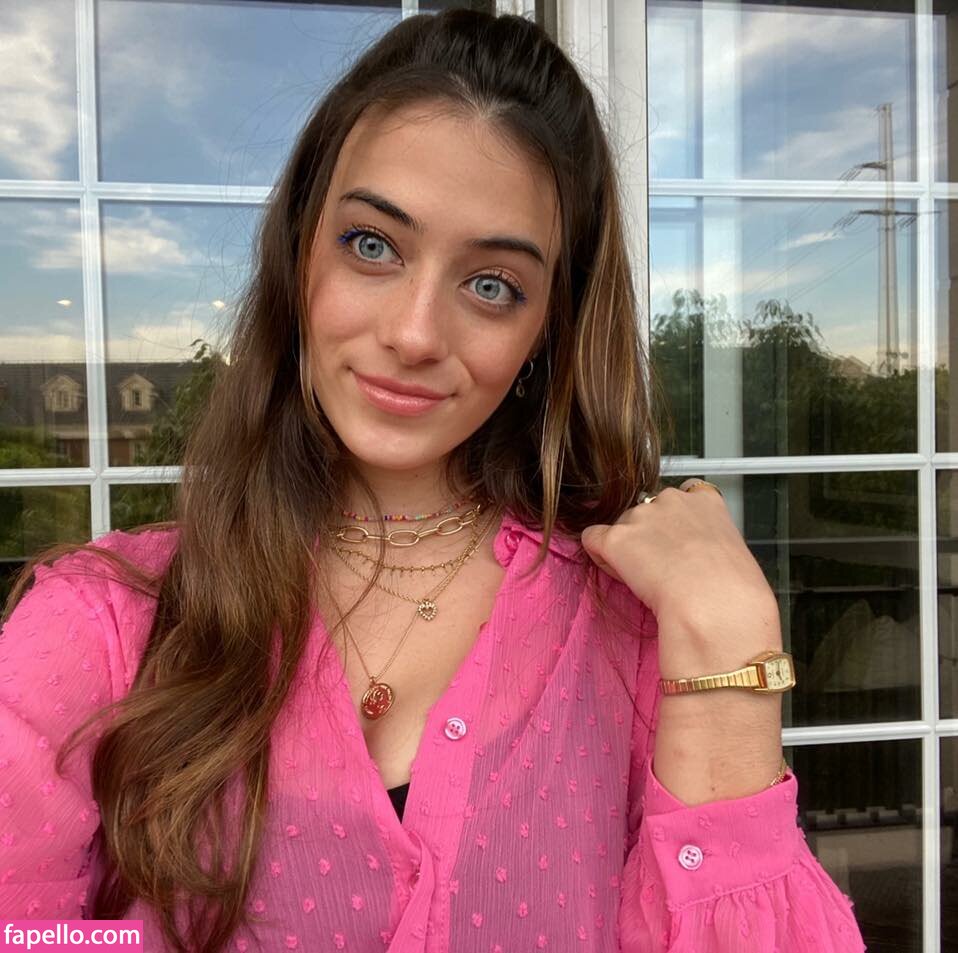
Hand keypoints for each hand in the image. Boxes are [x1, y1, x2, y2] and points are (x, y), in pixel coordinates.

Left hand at [580, 479, 781, 674]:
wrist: (714, 605)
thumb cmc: (733, 591)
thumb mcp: (733, 552)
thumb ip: (708, 542)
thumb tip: (695, 556)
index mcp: (705, 500)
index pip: (680, 498)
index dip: (674, 523)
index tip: (677, 545)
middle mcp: (670, 499)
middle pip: (647, 512)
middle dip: (648, 536)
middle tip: (662, 569)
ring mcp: (641, 516)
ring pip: (622, 527)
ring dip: (626, 548)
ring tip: (646, 579)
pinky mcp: (616, 539)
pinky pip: (593, 538)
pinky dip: (599, 554)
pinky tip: (617, 572)